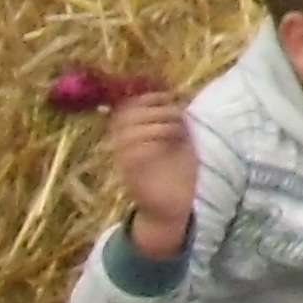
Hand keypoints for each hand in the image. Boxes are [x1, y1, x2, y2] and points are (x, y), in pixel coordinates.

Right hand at [109, 91, 197, 256]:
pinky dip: (151, 139)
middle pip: (126, 116)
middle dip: (154, 107)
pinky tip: (170, 139)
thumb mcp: (179, 139)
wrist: (172, 208)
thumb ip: (173, 119)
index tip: (167, 95)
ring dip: (156, 122)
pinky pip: (131, 152)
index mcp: (132, 135)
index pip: (125, 107)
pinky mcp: (132, 176)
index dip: (144, 96)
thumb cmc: (177, 172)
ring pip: (129, 131)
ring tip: (176, 127)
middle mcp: (124, 147)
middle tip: (176, 113)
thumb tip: (174, 93)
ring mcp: (126, 161)